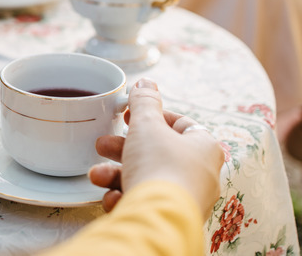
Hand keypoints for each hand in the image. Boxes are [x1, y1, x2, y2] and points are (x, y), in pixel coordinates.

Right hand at [88, 78, 223, 218]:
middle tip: (103, 144)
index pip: (181, 125)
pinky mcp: (169, 218)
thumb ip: (144, 102)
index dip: (153, 117)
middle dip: (123, 149)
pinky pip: (145, 202)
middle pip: (157, 153)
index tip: (130, 116)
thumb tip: (146, 82)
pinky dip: (125, 197)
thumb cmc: (159, 168)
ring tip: (97, 175)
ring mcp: (186, 199)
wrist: (157, 218)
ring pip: (146, 179)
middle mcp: (201, 174)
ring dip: (117, 174)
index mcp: (204, 147)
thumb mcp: (146, 125)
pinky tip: (113, 198)